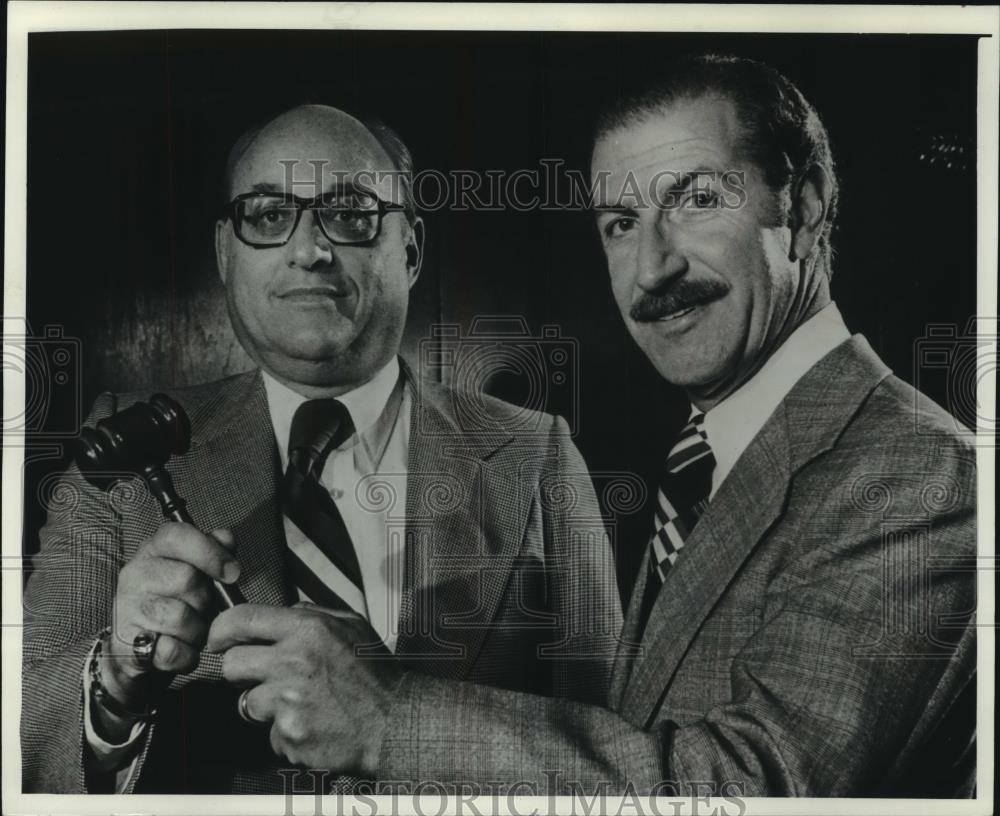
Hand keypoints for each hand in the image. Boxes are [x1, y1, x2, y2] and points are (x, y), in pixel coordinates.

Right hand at [104, 522, 239, 708]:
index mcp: (153, 550)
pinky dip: (186, 655)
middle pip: (186, 579)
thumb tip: (226, 539)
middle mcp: (135, 574)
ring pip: (179, 618)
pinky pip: (170, 651)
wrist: (138, 650)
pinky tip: (183, 650)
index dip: (210, 552)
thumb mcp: (196, 571)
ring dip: (197, 630)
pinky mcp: (125, 644)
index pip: (177, 536)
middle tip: (204, 610)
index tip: (231, 573)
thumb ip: (214, 551)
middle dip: (206, 600)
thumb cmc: (176, 602)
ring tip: (193, 631)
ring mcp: (126, 608)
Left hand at [207, 603, 401, 773]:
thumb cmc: (376, 674)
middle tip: (263, 676)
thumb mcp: (353, 625)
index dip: (220, 629)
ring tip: (299, 702)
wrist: (395, 721)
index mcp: (307, 631)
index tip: (218, 638)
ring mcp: (288, 702)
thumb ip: (316, 613)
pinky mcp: (289, 735)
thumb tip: (287, 609)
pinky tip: (312, 723)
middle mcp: (293, 663)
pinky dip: (287, 732)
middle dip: (242, 671)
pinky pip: (270, 733)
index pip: (241, 620)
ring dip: (267, 705)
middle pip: (231, 665)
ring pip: (247, 704)